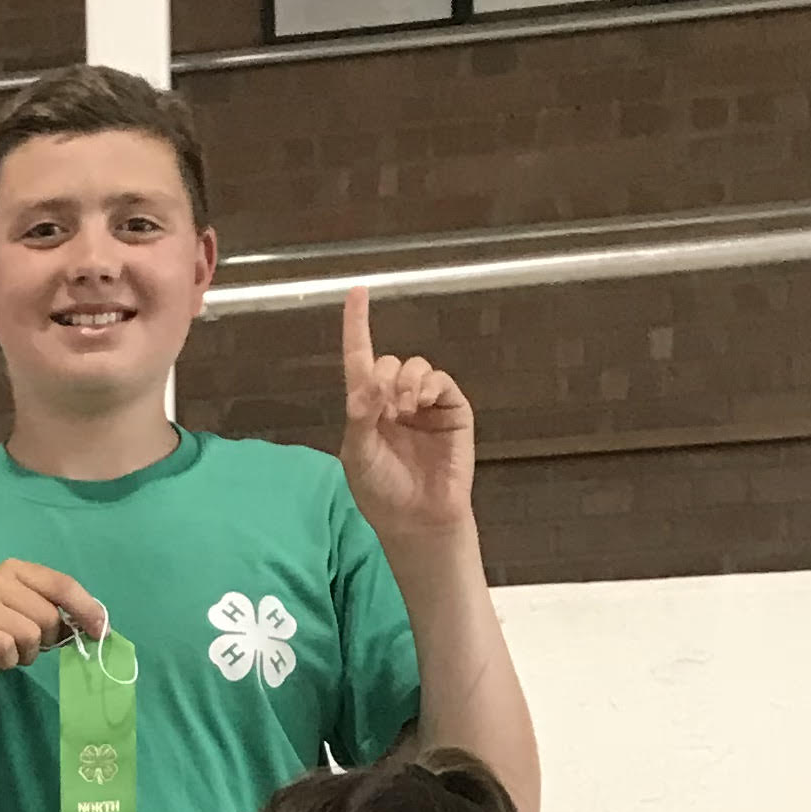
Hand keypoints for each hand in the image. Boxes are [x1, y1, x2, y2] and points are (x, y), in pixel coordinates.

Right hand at [0, 557, 110, 711]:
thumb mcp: (28, 623)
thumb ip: (57, 616)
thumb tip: (98, 624)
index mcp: (14, 571)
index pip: (62, 584)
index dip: (87, 609)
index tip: (102, 632)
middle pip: (48, 615)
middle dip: (45, 641)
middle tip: (24, 648)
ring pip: (30, 633)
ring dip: (24, 654)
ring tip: (6, 653)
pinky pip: (6, 648)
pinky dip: (6, 662)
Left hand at [338, 287, 476, 545]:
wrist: (416, 519)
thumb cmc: (381, 491)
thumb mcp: (357, 454)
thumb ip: (359, 415)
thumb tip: (368, 382)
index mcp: (367, 407)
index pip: (360, 358)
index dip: (358, 325)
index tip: (357, 292)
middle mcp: (396, 400)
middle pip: (389, 362)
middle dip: (384, 376)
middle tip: (385, 407)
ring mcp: (426, 404)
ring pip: (415, 366)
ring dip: (406, 381)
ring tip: (403, 410)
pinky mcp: (452, 411)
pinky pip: (441, 381)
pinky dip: (429, 386)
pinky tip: (421, 405)